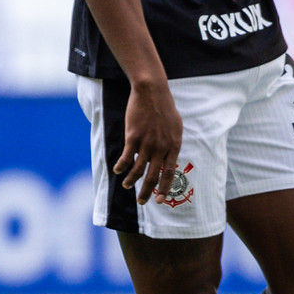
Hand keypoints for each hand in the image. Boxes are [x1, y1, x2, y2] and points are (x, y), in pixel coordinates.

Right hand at [118, 77, 184, 204]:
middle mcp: (161, 147)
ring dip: (131, 180)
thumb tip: (169, 157)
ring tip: (127, 185)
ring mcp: (147, 142)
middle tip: (142, 202)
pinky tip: (118, 170)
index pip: (169, 173)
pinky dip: (121, 166)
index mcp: (174, 146)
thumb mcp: (175, 127)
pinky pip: (126, 157)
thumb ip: (171, 144)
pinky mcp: (134, 137)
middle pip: (154, 175)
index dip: (164, 188)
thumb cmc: (164, 107)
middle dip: (147, 192)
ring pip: (138, 169)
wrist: (152, 92)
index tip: (159, 200)